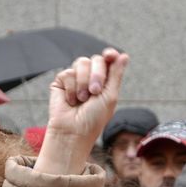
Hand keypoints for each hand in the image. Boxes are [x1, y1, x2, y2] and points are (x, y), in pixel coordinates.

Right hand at [35, 48, 128, 174]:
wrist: (73, 131)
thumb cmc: (94, 119)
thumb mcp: (110, 96)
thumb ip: (116, 74)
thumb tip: (124, 55)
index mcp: (105, 81)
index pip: (108, 60)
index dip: (110, 54)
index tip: (110, 55)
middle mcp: (91, 77)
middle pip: (96, 59)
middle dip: (97, 74)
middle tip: (94, 92)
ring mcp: (76, 79)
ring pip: (81, 62)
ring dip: (83, 82)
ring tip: (82, 99)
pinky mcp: (61, 82)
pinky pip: (67, 73)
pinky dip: (71, 88)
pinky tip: (71, 101)